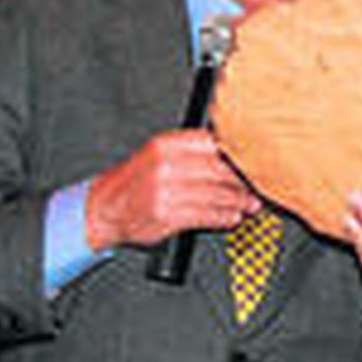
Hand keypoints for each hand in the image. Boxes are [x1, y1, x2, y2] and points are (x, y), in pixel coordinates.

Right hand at [86, 129, 259, 250]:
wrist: (103, 208)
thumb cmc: (138, 181)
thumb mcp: (160, 154)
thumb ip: (195, 151)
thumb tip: (237, 154)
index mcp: (167, 144)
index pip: (216, 144)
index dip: (242, 155)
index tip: (258, 163)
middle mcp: (166, 164)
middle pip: (222, 170)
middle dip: (244, 181)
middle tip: (258, 186)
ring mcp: (166, 190)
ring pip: (218, 195)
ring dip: (240, 202)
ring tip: (250, 205)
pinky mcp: (167, 215)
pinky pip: (208, 215)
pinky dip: (225, 217)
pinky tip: (232, 217)